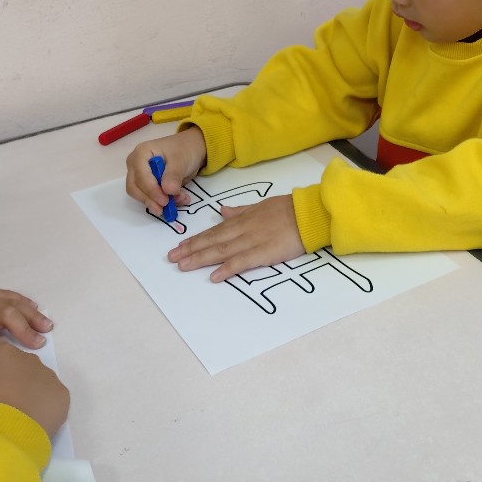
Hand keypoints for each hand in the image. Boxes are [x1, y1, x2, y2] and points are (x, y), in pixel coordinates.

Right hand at [0, 340, 69, 441]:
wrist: (7, 434)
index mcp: (4, 355)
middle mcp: (30, 360)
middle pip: (20, 364)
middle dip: (12, 378)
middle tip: (2, 400)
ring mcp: (49, 377)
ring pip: (39, 381)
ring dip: (30, 392)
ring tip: (19, 413)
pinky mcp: (62, 395)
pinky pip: (52, 398)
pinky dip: (44, 407)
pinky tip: (34, 420)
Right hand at [126, 126, 205, 216]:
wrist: (191, 149)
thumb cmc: (184, 150)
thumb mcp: (181, 160)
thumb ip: (174, 175)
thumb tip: (168, 191)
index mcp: (141, 153)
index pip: (140, 176)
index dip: (151, 190)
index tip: (165, 201)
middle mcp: (135, 165)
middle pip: (134, 187)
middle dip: (150, 199)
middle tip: (166, 207)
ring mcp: (139, 175)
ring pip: (140, 195)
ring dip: (156, 203)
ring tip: (178, 201)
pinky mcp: (146, 185)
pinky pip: (149, 197)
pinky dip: (161, 202)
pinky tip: (177, 201)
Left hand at [166, 194, 303, 281]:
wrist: (308, 213)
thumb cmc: (288, 209)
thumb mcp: (261, 205)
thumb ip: (241, 210)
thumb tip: (222, 211)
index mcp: (243, 218)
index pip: (214, 230)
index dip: (196, 239)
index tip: (180, 246)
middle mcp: (243, 229)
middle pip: (213, 240)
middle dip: (191, 249)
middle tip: (172, 257)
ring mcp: (253, 240)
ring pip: (222, 250)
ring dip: (201, 258)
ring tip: (184, 265)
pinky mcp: (265, 252)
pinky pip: (242, 261)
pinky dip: (227, 268)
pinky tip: (214, 276)